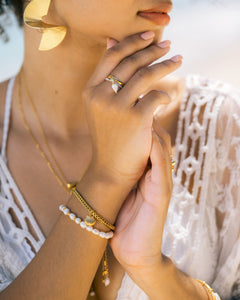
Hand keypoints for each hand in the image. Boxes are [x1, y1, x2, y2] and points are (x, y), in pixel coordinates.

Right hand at [82, 32, 181, 188]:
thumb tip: (112, 42)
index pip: (112, 56)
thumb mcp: (102, 107)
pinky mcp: (134, 120)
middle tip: (167, 44)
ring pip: (145, 75)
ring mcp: (116, 107)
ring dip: (164, 65)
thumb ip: (109, 79)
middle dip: (151, 49)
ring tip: (178, 59)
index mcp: (90, 90)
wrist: (111, 168)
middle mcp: (99, 95)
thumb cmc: (110, 136)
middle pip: (130, 62)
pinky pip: (155, 96)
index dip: (131, 42)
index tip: (149, 36)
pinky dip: (164, 95)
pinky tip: (167, 98)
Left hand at [109, 121, 172, 271]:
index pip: (150, 141)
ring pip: (163, 148)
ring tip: (141, 112)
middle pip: (158, 139)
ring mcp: (162, 183)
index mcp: (149, 172)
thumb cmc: (126, 221)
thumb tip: (106, 155)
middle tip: (135, 103)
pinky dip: (154, 148)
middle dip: (148, 120)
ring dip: (152, 129)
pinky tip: (146, 135)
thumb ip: (122, 173)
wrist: (135, 251)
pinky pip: (161, 166)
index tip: (126, 108)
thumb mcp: (124, 191)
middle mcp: (158, 174)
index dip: (141, 123)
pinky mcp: (162, 193)